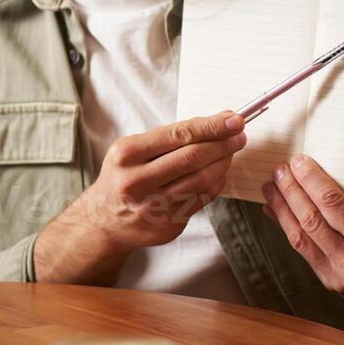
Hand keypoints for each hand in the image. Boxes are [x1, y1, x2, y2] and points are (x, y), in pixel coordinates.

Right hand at [34, 110, 248, 284]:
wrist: (104, 220)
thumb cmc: (124, 176)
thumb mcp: (132, 150)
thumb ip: (169, 137)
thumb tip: (215, 122)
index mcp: (127, 154)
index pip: (178, 135)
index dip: (211, 126)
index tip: (234, 119)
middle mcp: (137, 181)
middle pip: (192, 158)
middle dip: (223, 144)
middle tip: (239, 135)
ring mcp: (152, 207)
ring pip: (201, 180)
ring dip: (223, 163)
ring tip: (231, 152)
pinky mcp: (167, 225)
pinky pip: (202, 199)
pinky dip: (216, 183)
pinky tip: (219, 172)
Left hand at [261, 154, 343, 308]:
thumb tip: (325, 181)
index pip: (331, 204)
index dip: (311, 180)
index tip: (298, 162)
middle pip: (310, 221)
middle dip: (290, 192)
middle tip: (279, 171)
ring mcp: (340, 278)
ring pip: (301, 239)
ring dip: (282, 211)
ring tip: (271, 189)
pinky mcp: (334, 284)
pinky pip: (306, 253)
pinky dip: (290, 230)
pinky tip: (278, 214)